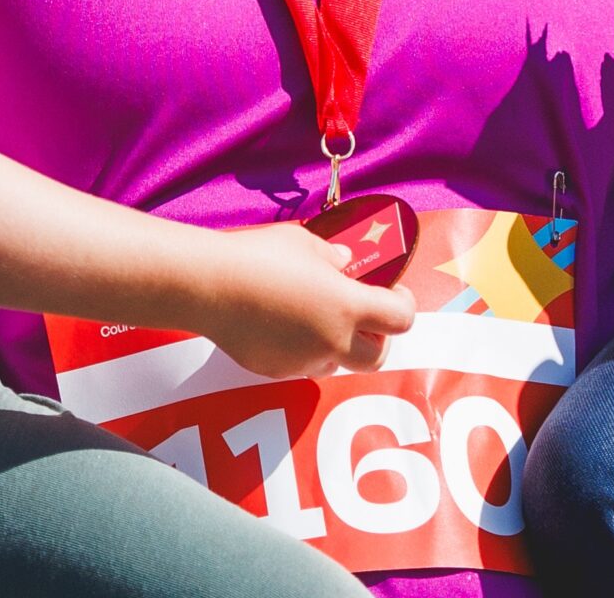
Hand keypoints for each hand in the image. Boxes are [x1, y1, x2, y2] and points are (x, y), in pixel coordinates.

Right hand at [201, 224, 414, 379]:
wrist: (210, 285)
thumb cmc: (260, 255)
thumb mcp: (306, 242)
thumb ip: (333, 257)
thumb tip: (345, 264)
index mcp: (347, 307)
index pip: (401, 319)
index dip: (403, 303)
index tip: (393, 289)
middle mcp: (333, 342)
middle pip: (377, 356)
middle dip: (376, 336)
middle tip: (362, 311)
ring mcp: (303, 361)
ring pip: (338, 361)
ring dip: (339, 343)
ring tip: (315, 314)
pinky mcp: (276, 370)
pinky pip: (303, 363)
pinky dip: (304, 347)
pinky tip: (281, 323)